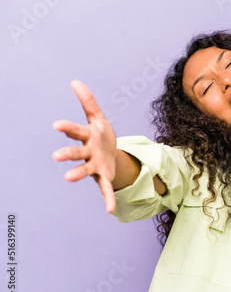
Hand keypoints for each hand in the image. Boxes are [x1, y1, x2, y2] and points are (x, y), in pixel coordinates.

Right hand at [52, 81, 116, 212]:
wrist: (112, 153)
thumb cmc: (101, 135)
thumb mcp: (98, 117)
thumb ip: (88, 101)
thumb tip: (75, 82)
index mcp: (87, 136)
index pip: (76, 131)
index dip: (68, 128)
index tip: (57, 125)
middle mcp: (88, 152)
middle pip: (77, 152)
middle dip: (68, 154)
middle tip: (56, 156)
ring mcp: (95, 165)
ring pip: (85, 170)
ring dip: (77, 174)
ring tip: (67, 178)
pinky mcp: (104, 176)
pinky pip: (105, 188)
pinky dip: (108, 199)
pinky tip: (110, 210)